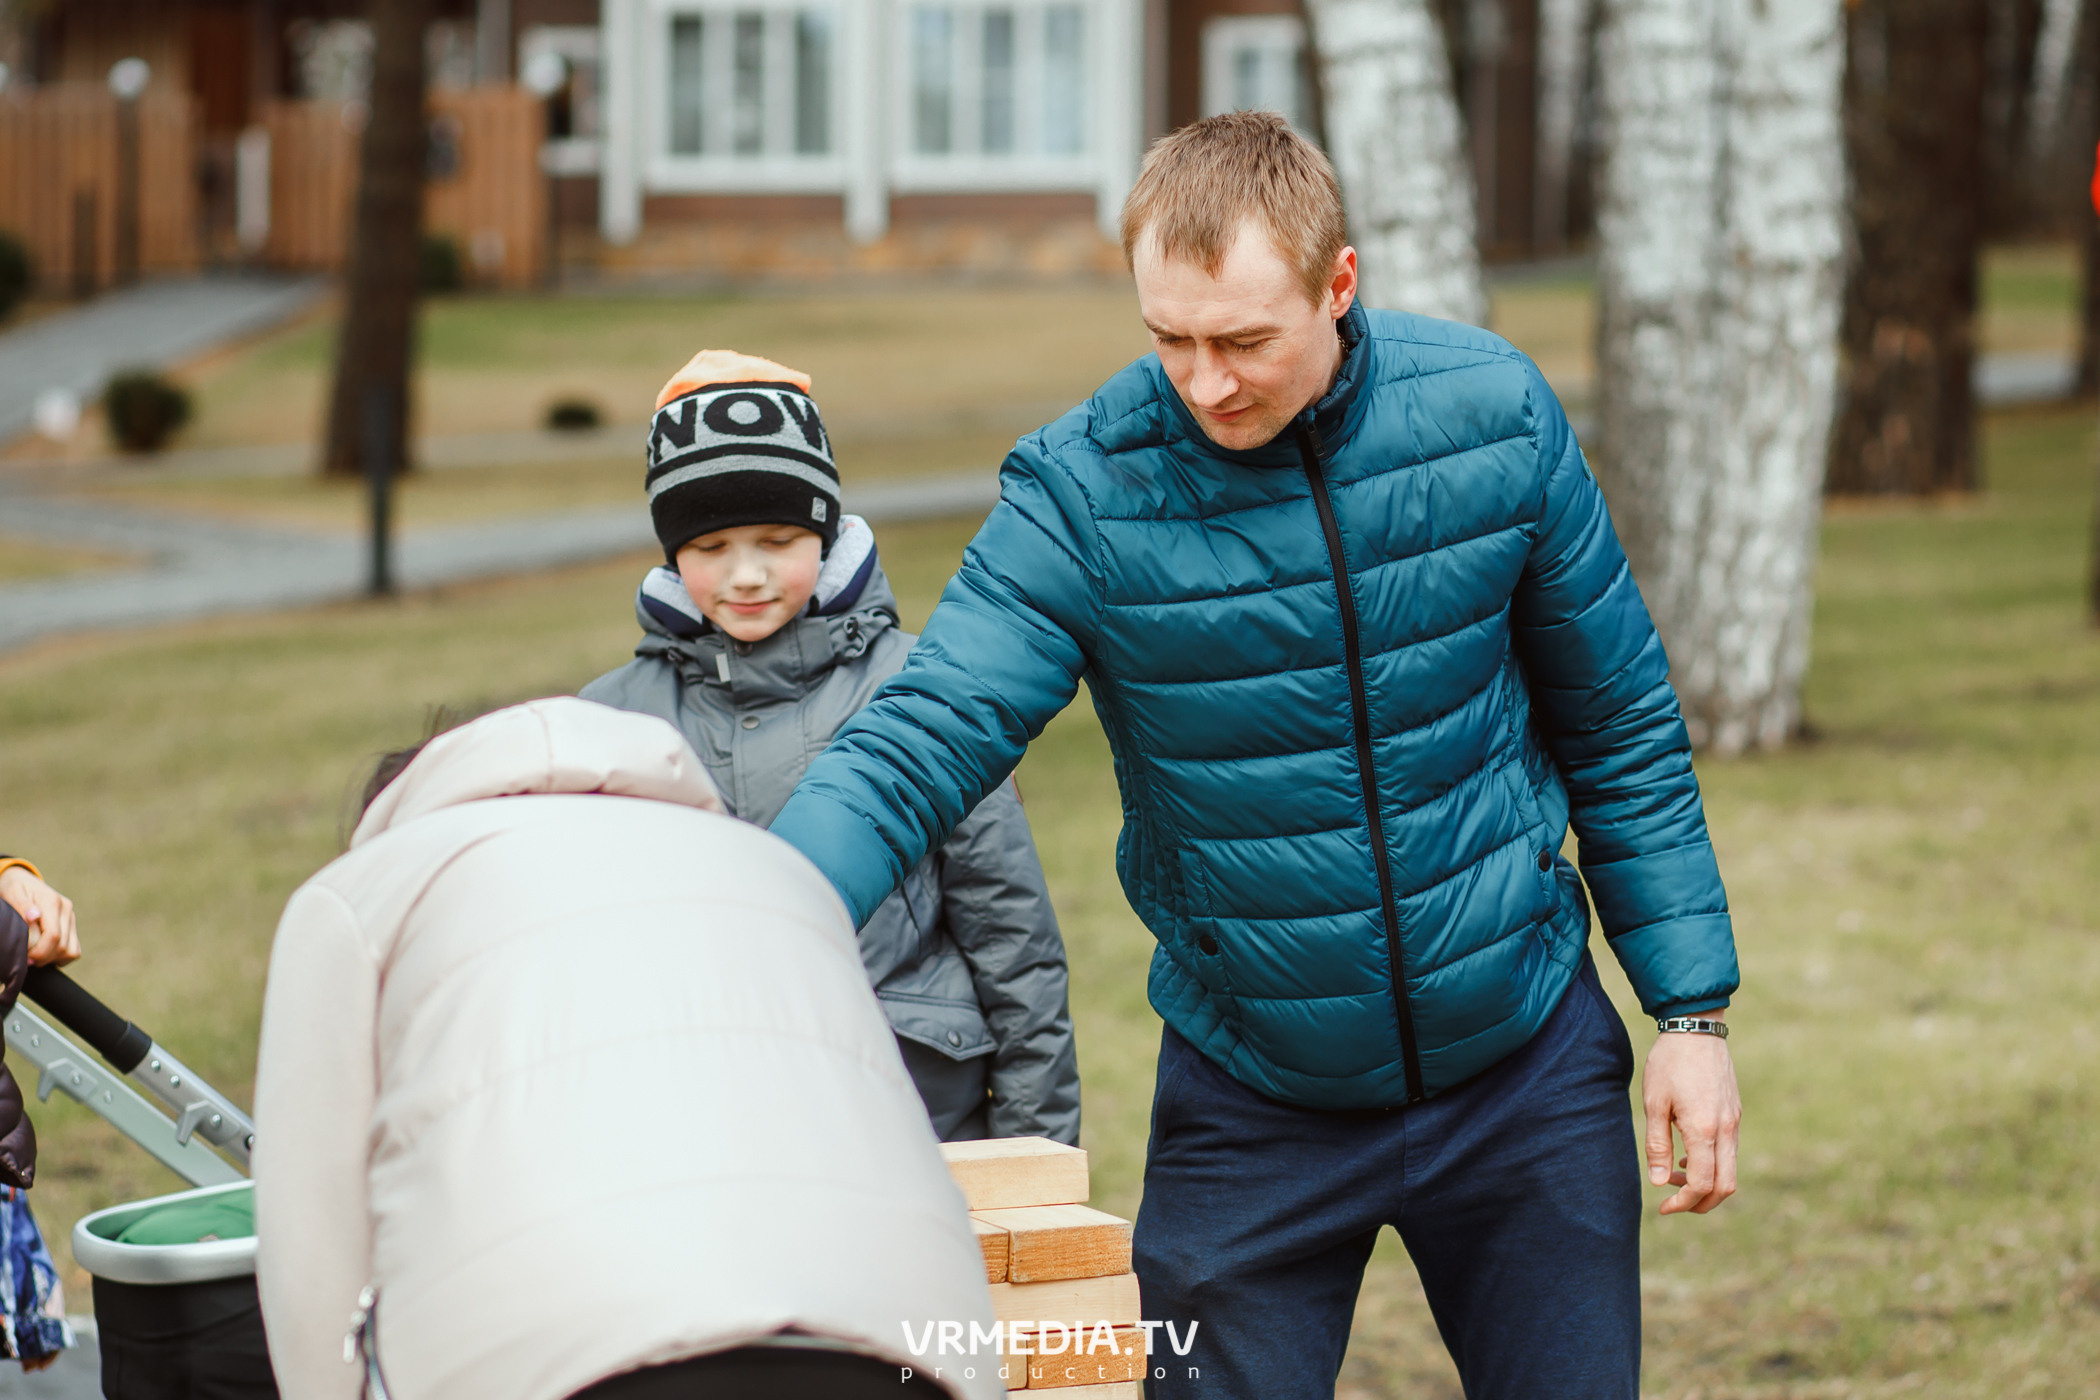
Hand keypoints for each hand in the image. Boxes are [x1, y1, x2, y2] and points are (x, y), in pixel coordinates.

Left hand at [0, 866, 80, 966]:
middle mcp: (66, 909)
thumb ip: (22, 905)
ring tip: (34, 956)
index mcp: (52, 901)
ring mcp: (71, 918)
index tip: (23, 956)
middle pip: (62, 946)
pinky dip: (60, 957)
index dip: (38, 951)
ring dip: (52, 959)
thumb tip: (34, 916)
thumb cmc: (13, 889)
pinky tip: (45, 953)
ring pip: (70, 951)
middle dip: (42, 958)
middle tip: (26, 959)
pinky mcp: (72, 926)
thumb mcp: (12, 893)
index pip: (53, 935)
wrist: (23, 881)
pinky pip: (74, 951)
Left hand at [1641, 1013, 1738, 1214]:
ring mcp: (1735, 1121)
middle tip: (1674, 1202)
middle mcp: (1727, 1130)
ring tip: (1676, 1175)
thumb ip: (1657, 1145)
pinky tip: (1689, 1155)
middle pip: (1726, 1187)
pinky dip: (1713, 1165)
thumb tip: (1659, 1183)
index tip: (1663, 1207)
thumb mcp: (1654, 1103)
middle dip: (1701, 1203)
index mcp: (1705, 1129)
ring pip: (1731, 1171)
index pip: (1703, 1184)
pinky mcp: (1735, 1113)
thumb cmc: (1669, 1063)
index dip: (1683, 1202)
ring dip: (1707, 1184)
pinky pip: (1730, 1152)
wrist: (1696, 1028)